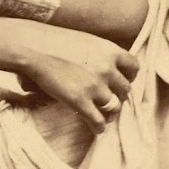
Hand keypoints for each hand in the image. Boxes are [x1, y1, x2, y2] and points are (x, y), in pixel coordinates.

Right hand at [0, 21, 138, 135]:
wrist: (35, 47)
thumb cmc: (56, 41)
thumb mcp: (86, 40)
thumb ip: (100, 54)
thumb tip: (108, 69)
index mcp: (110, 50)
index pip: (134, 67)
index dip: (129, 77)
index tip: (121, 81)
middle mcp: (107, 68)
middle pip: (125, 90)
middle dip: (118, 96)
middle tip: (110, 100)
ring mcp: (95, 86)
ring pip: (114, 107)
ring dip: (110, 113)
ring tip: (104, 116)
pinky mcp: (80, 101)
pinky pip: (98, 121)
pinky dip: (99, 127)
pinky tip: (95, 128)